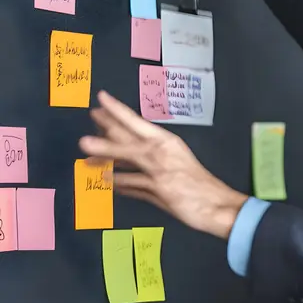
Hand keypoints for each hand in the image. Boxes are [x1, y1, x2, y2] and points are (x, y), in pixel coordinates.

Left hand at [79, 91, 246, 238]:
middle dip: (106, 125)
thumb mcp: (177, 160)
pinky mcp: (157, 190)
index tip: (102, 98)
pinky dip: (118, 183)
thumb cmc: (198, 183)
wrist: (216, 203)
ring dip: (105, 152)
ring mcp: (159, 171)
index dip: (117, 108)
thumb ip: (153, 155)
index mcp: (167, 141)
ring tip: (86, 149)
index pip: (137, 121)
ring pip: (127, 157)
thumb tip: (126, 154)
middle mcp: (161, 152)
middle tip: (91, 116)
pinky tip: (106, 180)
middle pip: (128, 135)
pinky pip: (131, 184)